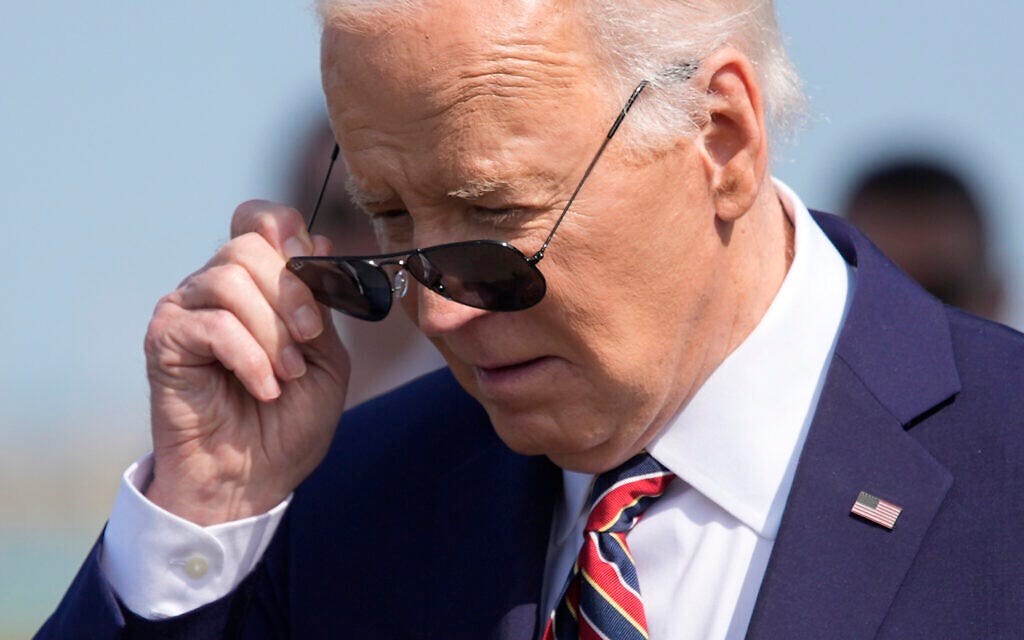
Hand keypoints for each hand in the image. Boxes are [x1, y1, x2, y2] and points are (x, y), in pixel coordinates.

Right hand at [143, 200, 349, 524]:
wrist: (253, 479)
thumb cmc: (288, 422)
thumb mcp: (327, 357)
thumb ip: (322, 301)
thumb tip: (319, 243)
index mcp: (256, 283)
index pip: (259, 219)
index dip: (286, 228)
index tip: (311, 262)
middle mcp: (215, 287)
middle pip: (248, 246)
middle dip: (292, 294)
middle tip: (309, 340)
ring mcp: (187, 310)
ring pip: (229, 280)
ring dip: (272, 331)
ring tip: (286, 374)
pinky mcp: (165, 340)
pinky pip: (212, 324)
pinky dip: (248, 356)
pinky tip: (263, 387)